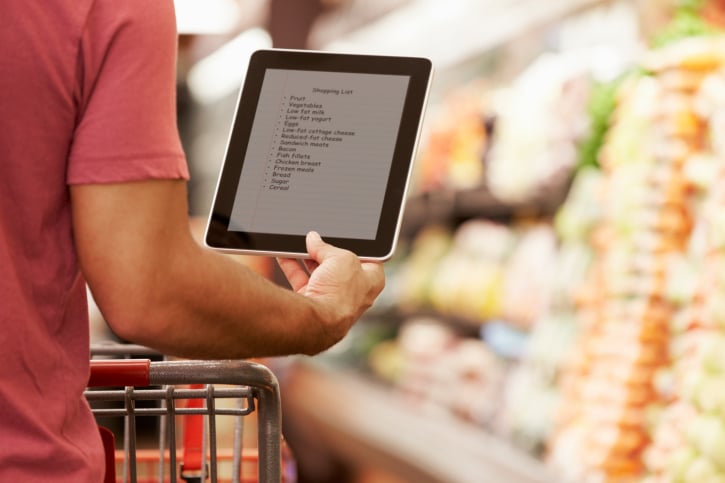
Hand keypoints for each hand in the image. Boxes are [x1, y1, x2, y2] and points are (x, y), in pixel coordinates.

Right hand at [277, 231, 384, 348]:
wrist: (318, 322)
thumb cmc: (341, 293)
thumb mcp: (341, 258)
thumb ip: (326, 247)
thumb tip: (313, 239)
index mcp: (371, 281)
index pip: (370, 259)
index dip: (359, 246)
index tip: (348, 236)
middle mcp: (353, 292)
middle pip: (339, 264)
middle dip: (327, 251)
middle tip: (317, 238)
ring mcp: (332, 299)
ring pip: (319, 272)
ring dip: (307, 257)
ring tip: (299, 243)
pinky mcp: (313, 303)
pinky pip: (301, 280)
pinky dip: (292, 267)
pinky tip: (284, 255)